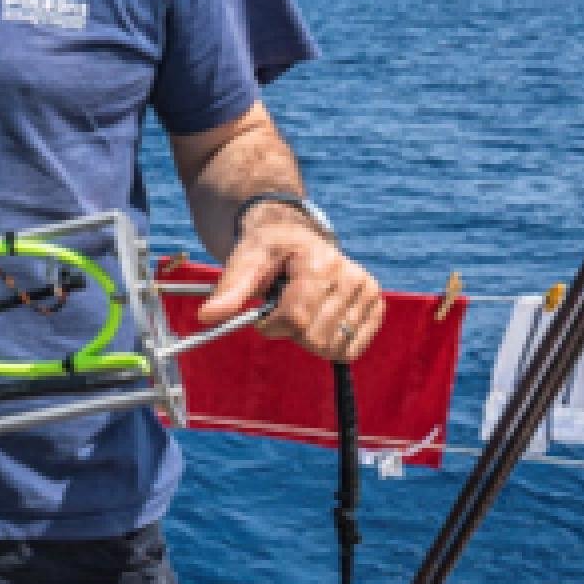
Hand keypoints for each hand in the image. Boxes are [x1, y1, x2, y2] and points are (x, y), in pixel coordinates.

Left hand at [193, 211, 382, 362]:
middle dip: (291, 331)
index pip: (296, 319)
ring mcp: (367, 290)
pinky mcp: (377, 304)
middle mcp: (350, 275)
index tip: (264, 314)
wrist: (295, 235)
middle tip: (285, 308)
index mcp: (318, 262)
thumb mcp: (244, 260)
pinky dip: (332, 342)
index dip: (272, 325)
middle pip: (315, 337)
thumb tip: (207, 317)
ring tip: (303, 307)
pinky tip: (322, 318)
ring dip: (310, 337)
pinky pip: (353, 349)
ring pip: (334, 347)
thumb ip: (229, 290)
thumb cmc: (268, 249)